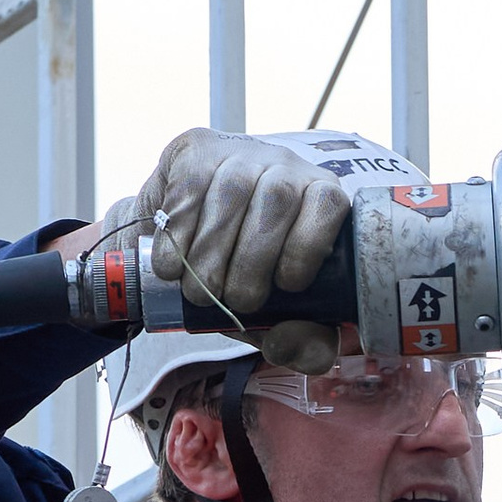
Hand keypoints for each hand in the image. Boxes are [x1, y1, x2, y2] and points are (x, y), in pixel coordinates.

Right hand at [120, 130, 352, 368]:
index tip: (287, 285)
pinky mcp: (195, 152)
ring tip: (200, 293)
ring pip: (230, 195)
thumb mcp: (278, 312)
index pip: (328, 203)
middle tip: (236, 301)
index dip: (308, 245)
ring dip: (211, 254)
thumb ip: (301, 339)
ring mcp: (239, 154)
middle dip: (252, 262)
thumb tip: (301, 349)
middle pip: (277, 201)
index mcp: (320, 198)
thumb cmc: (248, 272)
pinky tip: (173, 268)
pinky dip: (178, 238)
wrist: (191, 230)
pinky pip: (188, 192)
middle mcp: (285, 166)